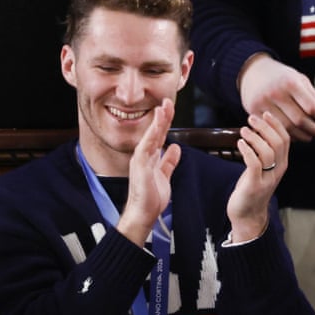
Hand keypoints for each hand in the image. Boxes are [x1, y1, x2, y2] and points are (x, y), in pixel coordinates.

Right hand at [117, 99, 180, 246]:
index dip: (165, 121)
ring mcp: (140, 160)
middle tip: (168, 101)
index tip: (169, 107)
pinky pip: (146, 148)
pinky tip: (156, 127)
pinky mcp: (139, 167)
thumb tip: (175, 148)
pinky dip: (150, 136)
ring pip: (150, 136)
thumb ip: (168, 162)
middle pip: (155, 132)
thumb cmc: (151, 197)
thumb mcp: (164, 175)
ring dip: (157, 122)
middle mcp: (144, 155)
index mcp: (150, 156)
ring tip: (163, 108)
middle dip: (162, 116)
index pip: (159, 134)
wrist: (143, 214)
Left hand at [226, 111, 290, 242]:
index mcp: (282, 164)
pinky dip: (247, 150)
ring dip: (255, 137)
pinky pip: (254, 164)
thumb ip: (263, 151)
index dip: (276, 124)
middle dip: (266, 127)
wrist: (248, 215)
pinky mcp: (255, 185)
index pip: (285, 139)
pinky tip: (240, 143)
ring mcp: (267, 178)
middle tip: (252, 118)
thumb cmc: (252, 188)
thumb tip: (258, 129)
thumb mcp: (262, 168)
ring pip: (267, 152)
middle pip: (278, 143)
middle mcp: (278, 170)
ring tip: (244, 130)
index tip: (265, 113)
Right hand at [238, 54, 314, 141]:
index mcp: (290, 82)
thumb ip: (313, 95)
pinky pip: (273, 129)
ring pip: (286, 128)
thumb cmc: (280, 77)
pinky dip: (287, 135)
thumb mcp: (299, 78)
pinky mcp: (253, 113)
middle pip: (299, 120)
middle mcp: (275, 93)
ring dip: (301, 135)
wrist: (253, 72)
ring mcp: (263, 104)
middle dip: (313, 128)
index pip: (310, 106)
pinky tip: (294, 134)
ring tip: (309, 135)